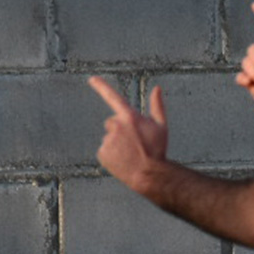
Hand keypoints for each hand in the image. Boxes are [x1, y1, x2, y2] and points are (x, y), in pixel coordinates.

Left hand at [87, 77, 167, 191]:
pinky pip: (105, 150)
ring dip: (117, 143)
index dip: (101, 86)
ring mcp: (107, 140)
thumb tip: (157, 88)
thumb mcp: (161, 126)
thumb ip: (157, 105)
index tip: (91, 79)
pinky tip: (123, 160)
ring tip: (130, 154)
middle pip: (112, 122)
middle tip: (134, 142)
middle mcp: (116, 126)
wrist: (149, 175)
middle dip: (120, 129)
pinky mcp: (102, 153)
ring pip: (109, 138)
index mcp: (129, 117)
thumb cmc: (157, 150)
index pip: (113, 97)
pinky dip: (112, 155)